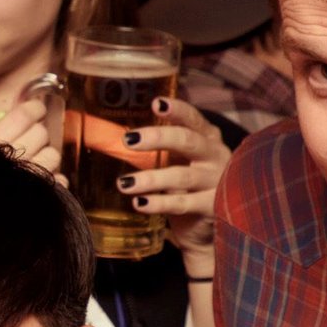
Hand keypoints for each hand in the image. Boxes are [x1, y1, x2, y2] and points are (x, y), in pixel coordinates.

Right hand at [0, 94, 62, 179]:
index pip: (24, 115)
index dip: (34, 109)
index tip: (36, 109)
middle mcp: (15, 158)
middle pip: (40, 133)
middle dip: (37, 135)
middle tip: (30, 140)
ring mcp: (31, 177)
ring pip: (53, 155)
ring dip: (46, 157)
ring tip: (36, 163)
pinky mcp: (43, 191)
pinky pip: (59, 180)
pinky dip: (54, 179)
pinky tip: (44, 180)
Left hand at [113, 97, 231, 253]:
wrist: (209, 223)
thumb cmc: (187, 184)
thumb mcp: (176, 160)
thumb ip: (156, 148)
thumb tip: (111, 136)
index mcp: (207, 137)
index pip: (192, 118)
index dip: (176, 110)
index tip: (156, 103)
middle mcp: (215, 155)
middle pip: (187, 141)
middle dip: (157, 138)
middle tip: (128, 140)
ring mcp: (216, 182)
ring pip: (181, 176)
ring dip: (150, 179)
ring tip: (123, 183)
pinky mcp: (211, 207)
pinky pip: (181, 203)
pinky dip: (158, 203)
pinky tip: (139, 203)